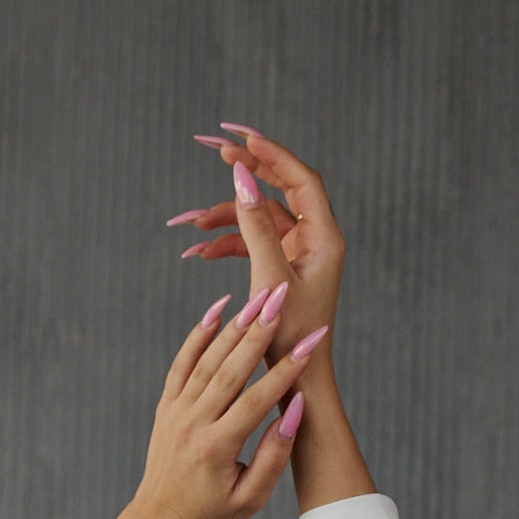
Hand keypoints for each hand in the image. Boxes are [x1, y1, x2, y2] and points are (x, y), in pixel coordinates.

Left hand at [125, 285, 321, 518]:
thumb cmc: (212, 513)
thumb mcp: (250, 498)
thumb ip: (274, 456)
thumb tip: (294, 410)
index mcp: (216, 448)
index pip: (256, 401)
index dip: (285, 371)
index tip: (311, 343)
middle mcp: (192, 424)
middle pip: (230, 370)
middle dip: (259, 331)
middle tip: (282, 298)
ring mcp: (176, 412)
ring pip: (207, 360)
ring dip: (235, 325)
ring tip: (261, 296)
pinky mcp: (166, 406)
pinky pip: (182, 363)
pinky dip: (198, 334)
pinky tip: (219, 308)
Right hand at [172, 125, 344, 374]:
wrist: (297, 380)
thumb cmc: (290, 337)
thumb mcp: (269, 279)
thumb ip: (255, 227)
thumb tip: (242, 177)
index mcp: (324, 238)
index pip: (301, 180)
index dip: (273, 156)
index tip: (244, 138)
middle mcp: (315, 240)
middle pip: (281, 191)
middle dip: (250, 173)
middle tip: (221, 152)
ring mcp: (298, 255)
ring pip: (260, 220)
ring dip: (228, 219)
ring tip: (195, 224)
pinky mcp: (282, 270)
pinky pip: (253, 245)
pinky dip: (229, 245)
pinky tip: (201, 250)